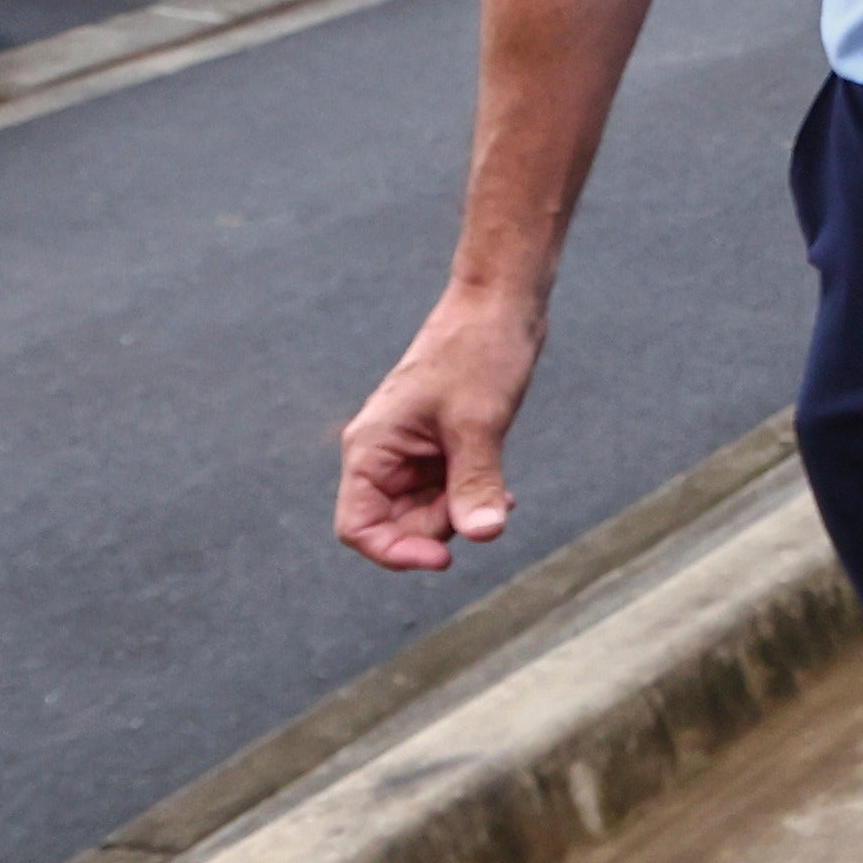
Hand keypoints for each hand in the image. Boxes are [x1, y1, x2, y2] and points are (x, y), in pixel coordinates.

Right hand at [336, 290, 540, 570]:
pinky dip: (472, 498)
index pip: (358, 527)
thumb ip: (476, 482)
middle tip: (484, 503)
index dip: (396, 552)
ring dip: (462, 512)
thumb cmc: (479, 352)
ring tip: (501, 493)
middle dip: (441, 527)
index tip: (445, 558)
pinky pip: (447, 492)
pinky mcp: (440, 444)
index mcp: (371, 447)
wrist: (500, 304)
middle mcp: (383, 453)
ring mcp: (411, 450)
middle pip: (397, 525)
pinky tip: (503, 494)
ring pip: (426, 511)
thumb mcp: (479, 423)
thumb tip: (484, 534)